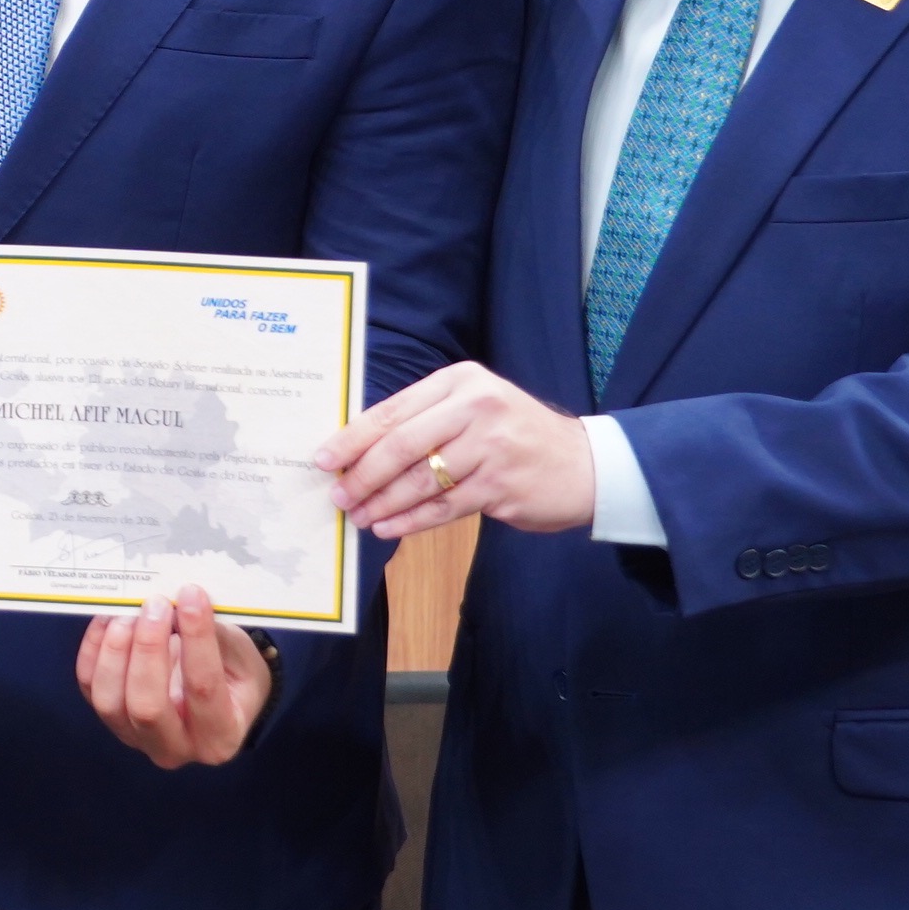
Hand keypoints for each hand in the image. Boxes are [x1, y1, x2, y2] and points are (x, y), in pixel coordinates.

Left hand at [75, 589, 273, 767]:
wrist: (218, 697)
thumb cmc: (234, 676)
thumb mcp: (242, 657)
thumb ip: (216, 634)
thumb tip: (182, 601)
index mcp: (220, 736)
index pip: (203, 688)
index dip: (196, 639)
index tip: (190, 596)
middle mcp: (175, 749)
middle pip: (148, 706)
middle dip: (148, 648)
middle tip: (155, 605)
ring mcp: (135, 738)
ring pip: (110, 701)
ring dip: (115, 650)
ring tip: (129, 612)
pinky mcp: (111, 718)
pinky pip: (90, 686)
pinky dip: (94, 649)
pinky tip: (109, 620)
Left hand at [319, 362, 599, 539]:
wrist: (585, 464)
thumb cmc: (516, 435)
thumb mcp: (474, 408)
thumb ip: (425, 419)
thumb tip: (358, 448)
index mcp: (461, 381)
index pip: (393, 411)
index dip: (352, 438)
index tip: (323, 458)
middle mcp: (476, 408)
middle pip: (401, 445)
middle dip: (362, 474)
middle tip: (338, 494)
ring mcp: (491, 447)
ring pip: (419, 480)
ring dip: (382, 503)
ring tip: (359, 516)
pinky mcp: (501, 486)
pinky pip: (443, 507)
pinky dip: (410, 520)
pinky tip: (389, 527)